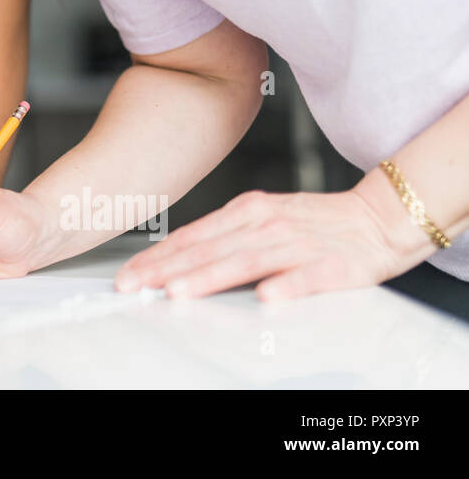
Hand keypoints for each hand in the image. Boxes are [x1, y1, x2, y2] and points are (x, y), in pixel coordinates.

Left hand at [114, 174, 438, 300]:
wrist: (380, 216)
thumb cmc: (315, 222)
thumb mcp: (261, 219)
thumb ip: (223, 237)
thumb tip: (177, 260)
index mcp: (247, 211)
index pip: (192, 236)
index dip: (157, 256)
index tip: (128, 274)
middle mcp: (266, 223)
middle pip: (208, 249)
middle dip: (165, 269)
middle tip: (133, 286)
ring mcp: (298, 243)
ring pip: (245, 261)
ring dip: (209, 277)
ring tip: (178, 292)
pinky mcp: (332, 265)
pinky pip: (306, 277)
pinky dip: (286, 285)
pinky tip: (266, 297)